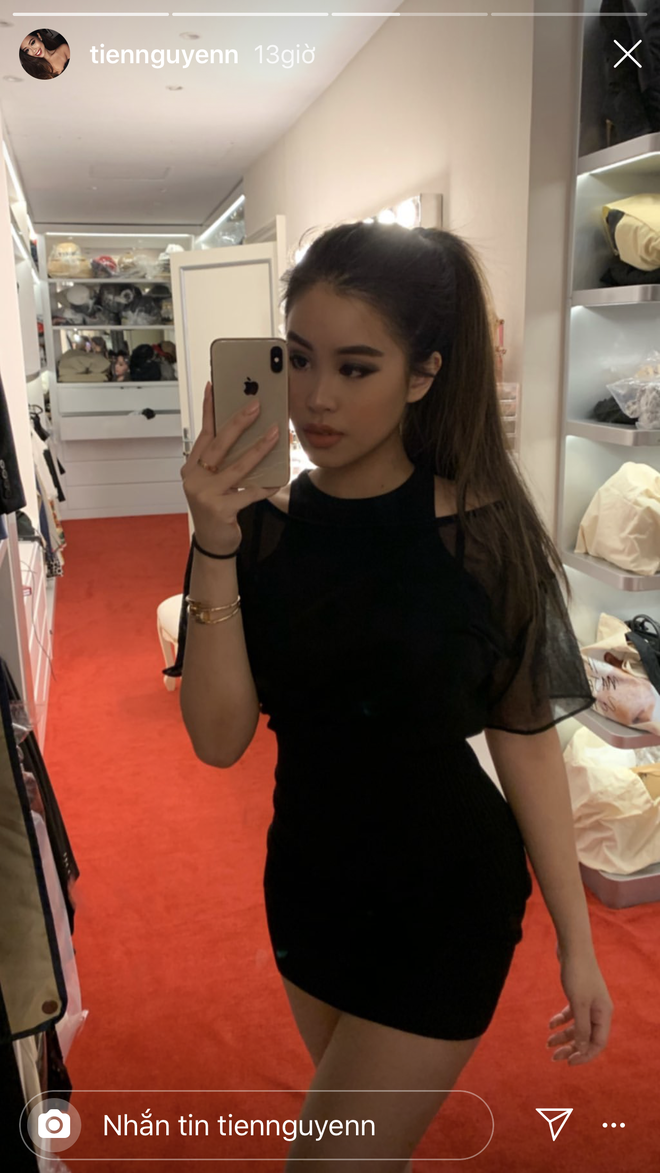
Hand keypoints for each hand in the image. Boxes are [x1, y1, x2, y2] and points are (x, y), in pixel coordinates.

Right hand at [180, 381, 280, 553]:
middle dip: (239, 422)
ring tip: (276, 433)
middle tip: (256, 405)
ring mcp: (206, 494)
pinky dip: (265, 486)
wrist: (212, 543)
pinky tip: (278, 480)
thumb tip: (246, 435)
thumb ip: (222, 462)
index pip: (204, 433)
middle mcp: (194, 478)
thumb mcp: (213, 482)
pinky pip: (249, 493)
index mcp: (191, 467)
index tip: (214, 386)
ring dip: (259, 448)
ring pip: (237, 466)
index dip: (209, 410)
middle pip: (220, 444)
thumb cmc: (216, 508)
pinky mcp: (221, 509)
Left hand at [546, 945, 612, 1064]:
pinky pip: (571, 1014)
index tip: (569, 1063)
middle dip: (571, 1048)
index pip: (597, 1043)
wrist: (572, 946)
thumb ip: (582, 1027)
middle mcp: (598, 1010)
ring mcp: (588, 1002)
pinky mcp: (578, 994)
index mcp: (604, 1014)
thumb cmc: (577, 974)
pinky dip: (561, 1020)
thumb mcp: (578, 1003)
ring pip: (577, 1026)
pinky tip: (550, 1024)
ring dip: (563, 1036)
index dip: (585, 1055)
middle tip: (553, 1057)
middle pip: (586, 1037)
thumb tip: (584, 1048)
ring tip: (547, 1042)